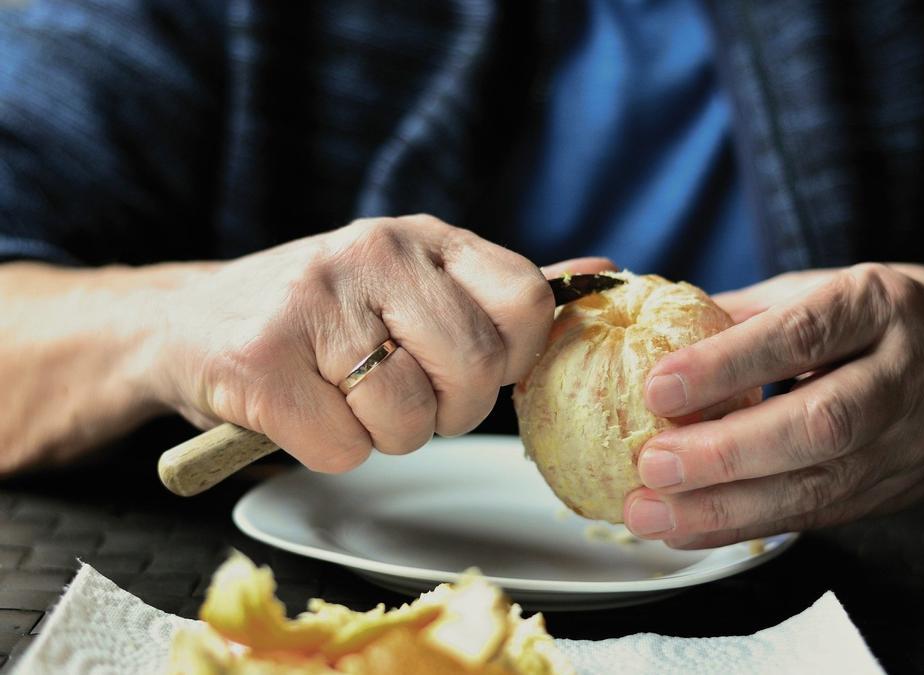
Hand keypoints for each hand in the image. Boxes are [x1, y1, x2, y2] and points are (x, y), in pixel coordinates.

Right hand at [149, 215, 607, 471]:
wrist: (188, 324)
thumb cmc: (322, 318)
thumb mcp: (414, 286)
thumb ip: (503, 293)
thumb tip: (606, 275)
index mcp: (423, 237)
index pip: (528, 302)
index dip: (506, 359)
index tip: (461, 366)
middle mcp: (373, 251)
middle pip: (473, 371)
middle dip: (445, 410)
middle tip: (399, 393)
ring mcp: (312, 300)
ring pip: (408, 420)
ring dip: (380, 435)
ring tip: (340, 396)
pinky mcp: (259, 359)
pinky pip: (343, 449)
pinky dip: (326, 450)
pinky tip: (299, 409)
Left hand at [622, 263, 923, 546]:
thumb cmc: (895, 320)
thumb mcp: (834, 288)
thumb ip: (753, 312)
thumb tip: (660, 329)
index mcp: (880, 306)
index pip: (802, 335)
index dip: (728, 364)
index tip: (659, 385)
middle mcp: (901, 376)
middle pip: (819, 423)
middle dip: (728, 452)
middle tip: (652, 463)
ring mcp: (906, 444)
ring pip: (819, 485)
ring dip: (726, 509)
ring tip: (652, 513)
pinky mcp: (894, 493)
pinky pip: (817, 517)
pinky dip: (747, 527)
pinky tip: (689, 529)